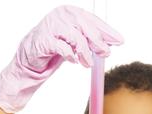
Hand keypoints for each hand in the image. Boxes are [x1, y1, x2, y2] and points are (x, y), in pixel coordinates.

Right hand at [0, 5, 123, 112]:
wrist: (31, 58)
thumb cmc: (55, 47)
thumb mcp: (77, 42)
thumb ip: (91, 39)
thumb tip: (111, 43)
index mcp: (70, 12)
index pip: (93, 19)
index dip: (107, 31)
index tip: (119, 41)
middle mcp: (61, 15)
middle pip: (86, 26)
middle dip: (99, 42)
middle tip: (106, 54)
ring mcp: (51, 26)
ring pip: (76, 37)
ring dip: (85, 52)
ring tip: (87, 63)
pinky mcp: (44, 40)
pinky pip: (62, 48)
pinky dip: (70, 56)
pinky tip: (73, 60)